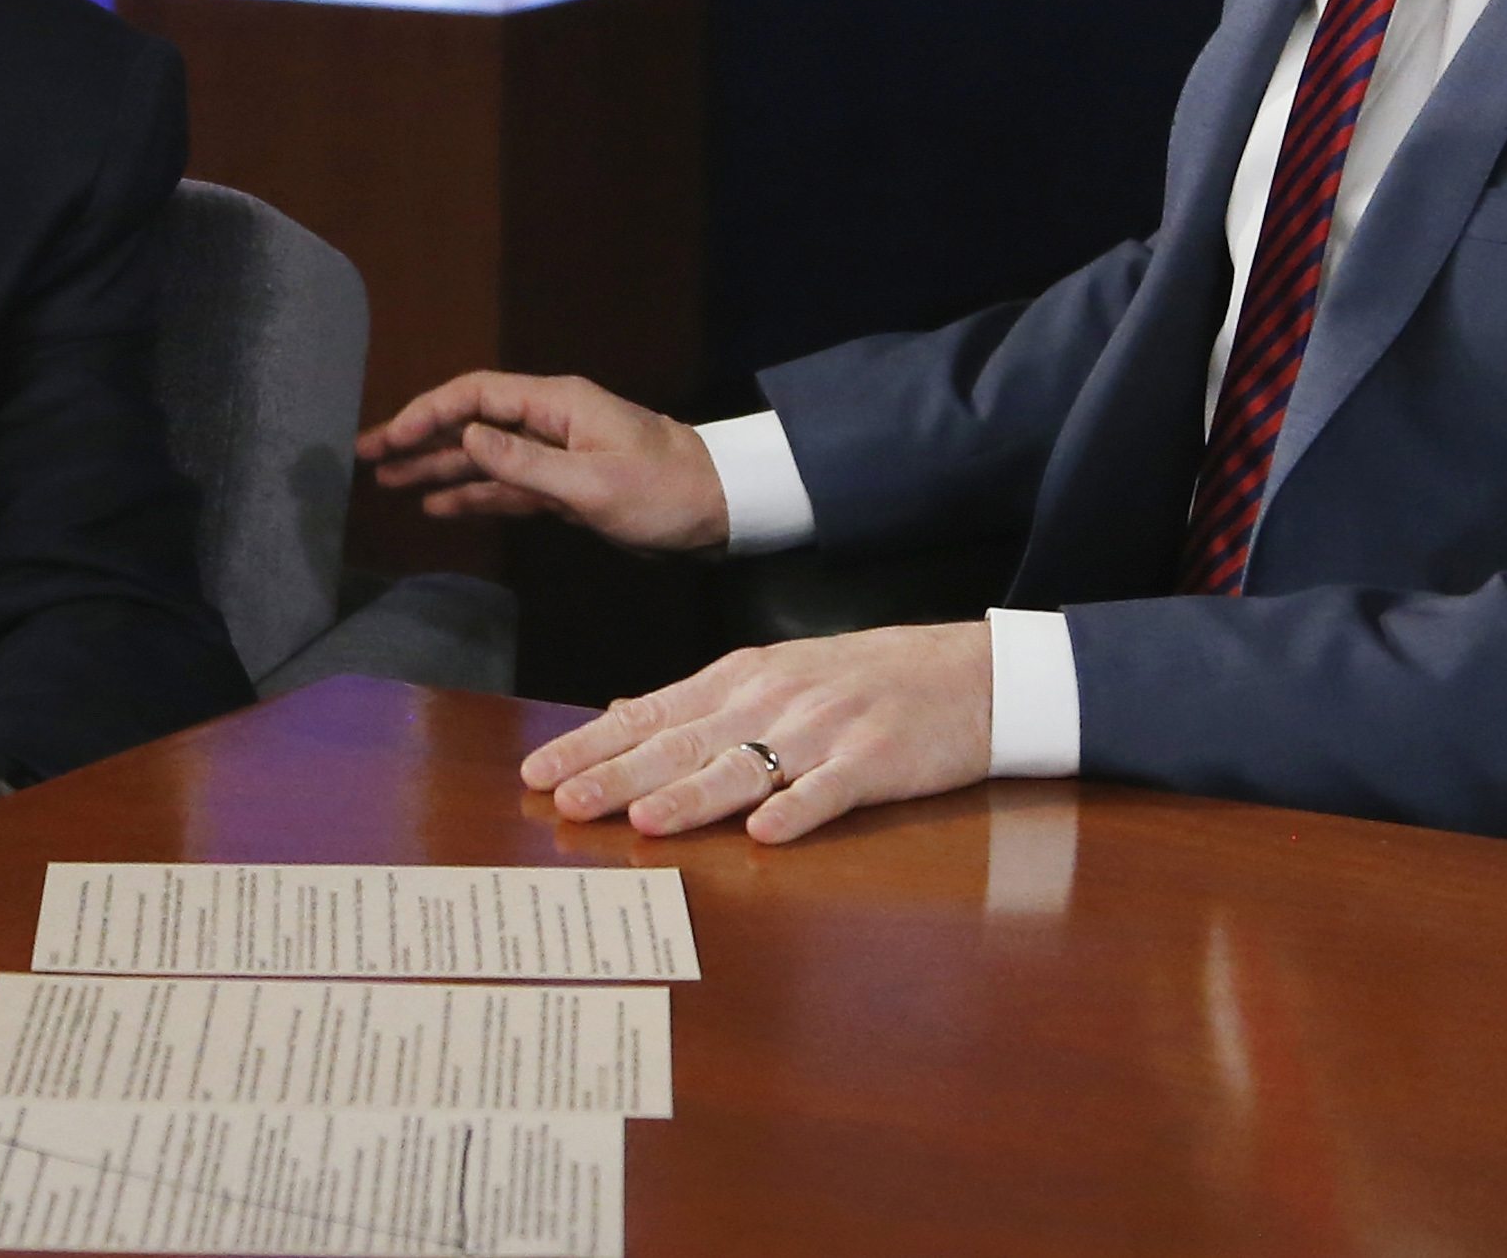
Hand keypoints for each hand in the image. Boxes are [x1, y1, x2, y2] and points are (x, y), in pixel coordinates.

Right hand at [355, 372, 729, 552]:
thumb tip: (465, 436)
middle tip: (366, 457)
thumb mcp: (591, 484)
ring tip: (388, 482)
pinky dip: (473, 492)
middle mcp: (550, 420)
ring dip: (437, 467)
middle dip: (419, 437)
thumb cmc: (663, 492)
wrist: (722, 509)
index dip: (427, 413)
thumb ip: (524, 463)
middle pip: (471, 421)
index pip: (476, 396)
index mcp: (556, 404)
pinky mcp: (566, 485)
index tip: (388, 438)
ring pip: (484, 455)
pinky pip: (507, 484)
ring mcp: (557, 453)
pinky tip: (437, 503)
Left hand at [521, 624, 993, 843]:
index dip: (592, 745)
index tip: (538, 772)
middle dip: (619, 776)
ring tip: (644, 820)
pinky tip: (768, 834)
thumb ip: (700, 701)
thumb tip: (622, 712)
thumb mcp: (775, 675)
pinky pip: (832, 789)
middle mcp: (773, 698)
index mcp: (741, 679)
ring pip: (747, 766)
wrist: (968, 672)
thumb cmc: (864, 678)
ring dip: (694, 795)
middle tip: (563, 803)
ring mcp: (825, 728)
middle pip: (683, 743)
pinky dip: (799, 809)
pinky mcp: (876, 760)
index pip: (650, 714)